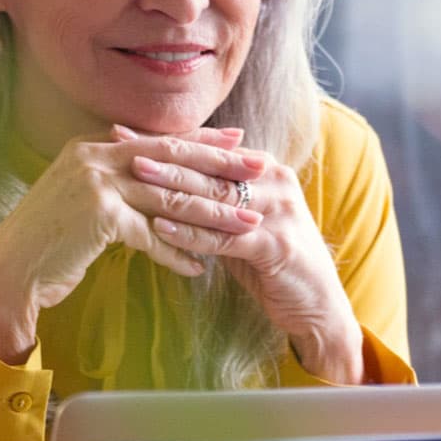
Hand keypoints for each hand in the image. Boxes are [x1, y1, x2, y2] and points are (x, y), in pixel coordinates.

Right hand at [0, 126, 266, 363]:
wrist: (10, 270)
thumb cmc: (48, 240)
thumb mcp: (79, 197)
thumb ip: (113, 179)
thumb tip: (153, 175)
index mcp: (92, 145)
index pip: (159, 139)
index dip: (201, 141)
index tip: (239, 142)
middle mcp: (93, 155)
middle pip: (172, 159)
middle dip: (220, 165)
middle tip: (260, 169)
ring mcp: (95, 183)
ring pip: (169, 197)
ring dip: (211, 214)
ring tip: (245, 225)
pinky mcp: (98, 216)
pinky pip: (151, 234)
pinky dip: (176, 253)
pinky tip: (199, 268)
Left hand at [131, 147, 366, 383]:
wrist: (316, 304)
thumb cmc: (271, 260)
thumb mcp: (242, 220)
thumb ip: (214, 198)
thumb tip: (165, 176)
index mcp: (266, 169)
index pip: (208, 150)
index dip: (168, 143)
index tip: (126, 136)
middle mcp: (275, 182)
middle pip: (210, 168)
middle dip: (165, 158)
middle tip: (125, 151)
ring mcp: (278, 212)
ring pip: (215, 198)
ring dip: (172, 190)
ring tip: (136, 181)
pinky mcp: (276, 245)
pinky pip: (224, 237)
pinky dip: (191, 233)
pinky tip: (161, 228)